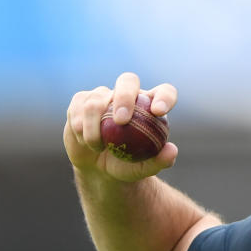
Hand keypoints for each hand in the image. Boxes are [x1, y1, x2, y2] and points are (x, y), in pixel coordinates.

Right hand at [63, 71, 178, 181]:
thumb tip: (171, 150)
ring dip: (94, 128)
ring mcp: (103, 95)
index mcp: (150, 106)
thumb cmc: (127, 165)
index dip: (164, 97)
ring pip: (96, 101)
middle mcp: (128, 95)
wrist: (98, 169)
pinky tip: (85, 142)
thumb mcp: (144, 168)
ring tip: (98, 147)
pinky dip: (81, 129)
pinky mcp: (81, 101)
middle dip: (124, 97)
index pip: (164, 92)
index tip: (158, 111)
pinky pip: (78, 108)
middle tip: (121, 121)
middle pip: (128, 81)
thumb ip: (160, 160)